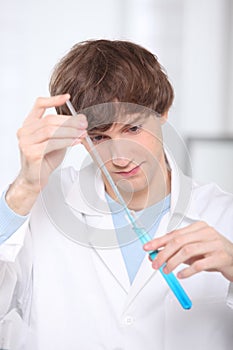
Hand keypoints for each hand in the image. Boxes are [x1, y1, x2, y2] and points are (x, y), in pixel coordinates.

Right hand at [6, 94, 86, 214]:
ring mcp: (26, 141)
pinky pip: (52, 143)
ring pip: (51, 130)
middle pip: (50, 120)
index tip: (67, 98)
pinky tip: (76, 142)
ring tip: (82, 133)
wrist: (35, 179)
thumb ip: (62, 130)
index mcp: (29, 124)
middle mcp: (24, 131)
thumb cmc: (44, 160)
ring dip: (70, 131)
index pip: (38, 105)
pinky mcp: (31, 152)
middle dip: (70, 121)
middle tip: (84, 123)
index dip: (53, 99)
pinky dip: (67, 141)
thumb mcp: (55, 141)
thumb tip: (80, 121)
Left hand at [143, 221, 232, 281]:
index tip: (148, 248)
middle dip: (163, 253)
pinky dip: (187, 271)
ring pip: (187, 251)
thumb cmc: (214, 253)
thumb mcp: (195, 249)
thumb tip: (157, 254)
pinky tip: (181, 275)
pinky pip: (199, 264)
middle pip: (178, 241)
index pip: (174, 233)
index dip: (159, 241)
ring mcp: (214, 244)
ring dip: (173, 262)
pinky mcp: (220, 257)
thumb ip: (178, 250)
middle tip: (155, 263)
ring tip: (166, 270)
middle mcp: (206, 233)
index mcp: (199, 227)